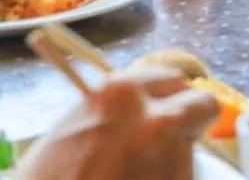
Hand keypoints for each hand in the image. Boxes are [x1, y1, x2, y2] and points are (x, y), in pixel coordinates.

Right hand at [15, 65, 218, 179]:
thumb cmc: (46, 176)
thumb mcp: (73, 125)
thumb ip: (114, 108)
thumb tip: (143, 105)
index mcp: (121, 94)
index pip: (171, 78)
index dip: (167, 95)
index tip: (162, 107)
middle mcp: (156, 122)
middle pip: (202, 105)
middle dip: (191, 118)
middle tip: (170, 138)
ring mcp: (172, 162)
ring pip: (191, 152)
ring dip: (172, 161)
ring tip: (134, 175)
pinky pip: (182, 179)